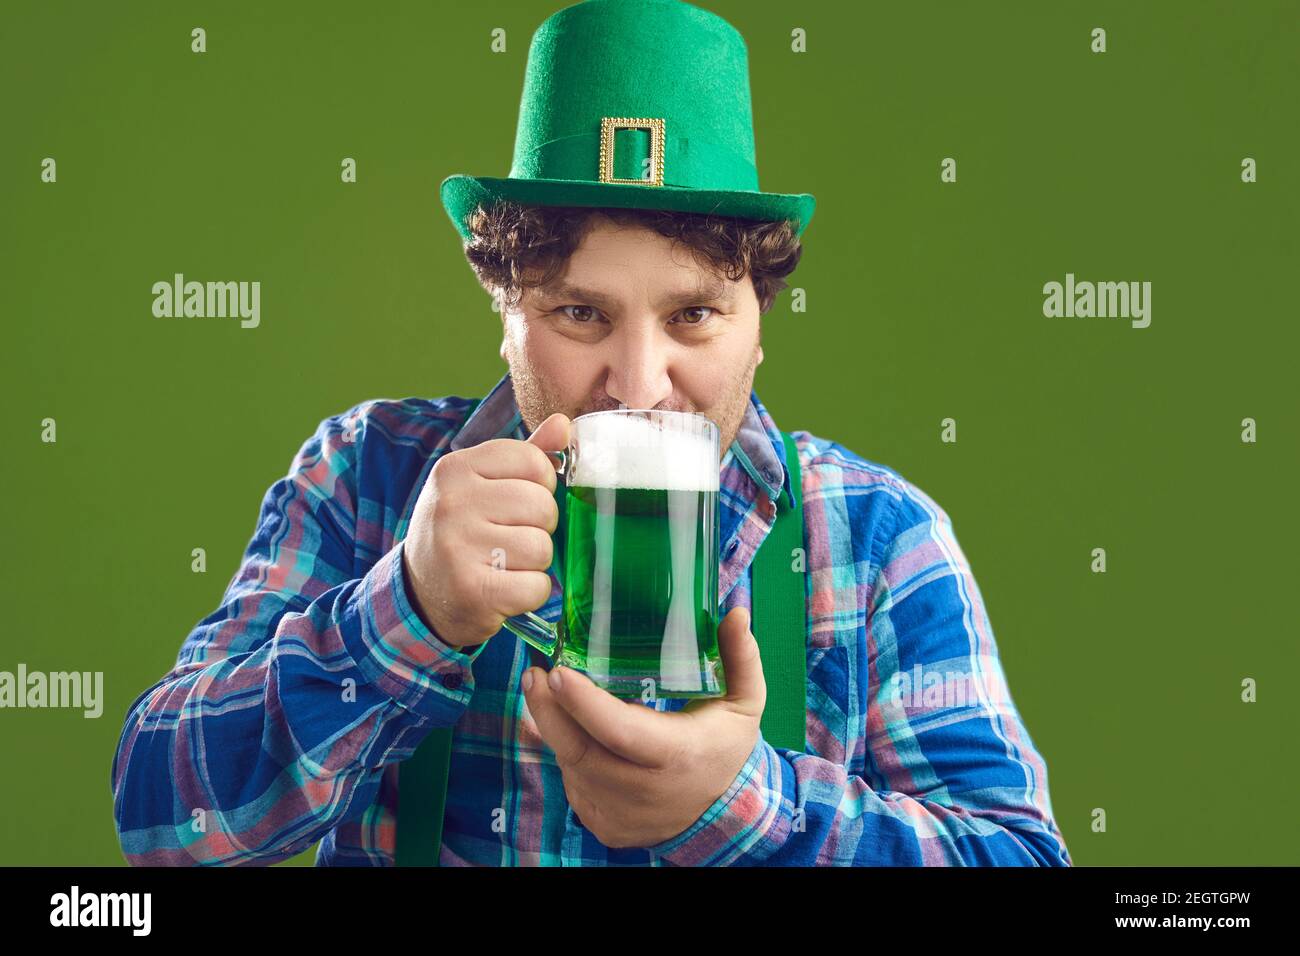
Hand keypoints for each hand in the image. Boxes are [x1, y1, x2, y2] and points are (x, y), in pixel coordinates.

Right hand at [401, 412, 569, 647]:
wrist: (420, 594)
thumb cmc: (461, 532)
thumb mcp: (480, 486)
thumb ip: (524, 455)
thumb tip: (564, 424)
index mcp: (455, 469)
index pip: (533, 462)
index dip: (541, 484)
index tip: (518, 502)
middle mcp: (452, 503)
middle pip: (542, 505)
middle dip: (540, 526)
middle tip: (510, 538)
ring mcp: (458, 547)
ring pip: (542, 547)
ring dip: (534, 562)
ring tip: (505, 563)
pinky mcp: (473, 590)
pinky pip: (536, 586)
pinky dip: (530, 592)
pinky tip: (504, 588)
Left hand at [522, 606, 764, 849]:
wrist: (722, 815)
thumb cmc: (725, 746)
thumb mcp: (744, 701)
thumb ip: (740, 657)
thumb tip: (736, 612)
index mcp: (677, 755)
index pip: (620, 730)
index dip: (584, 702)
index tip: (557, 671)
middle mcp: (644, 791)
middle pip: (580, 750)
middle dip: (549, 711)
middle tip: (534, 676)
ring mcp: (620, 814)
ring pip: (572, 766)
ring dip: (560, 731)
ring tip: (557, 697)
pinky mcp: (604, 827)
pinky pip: (574, 785)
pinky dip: (572, 757)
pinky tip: (578, 734)